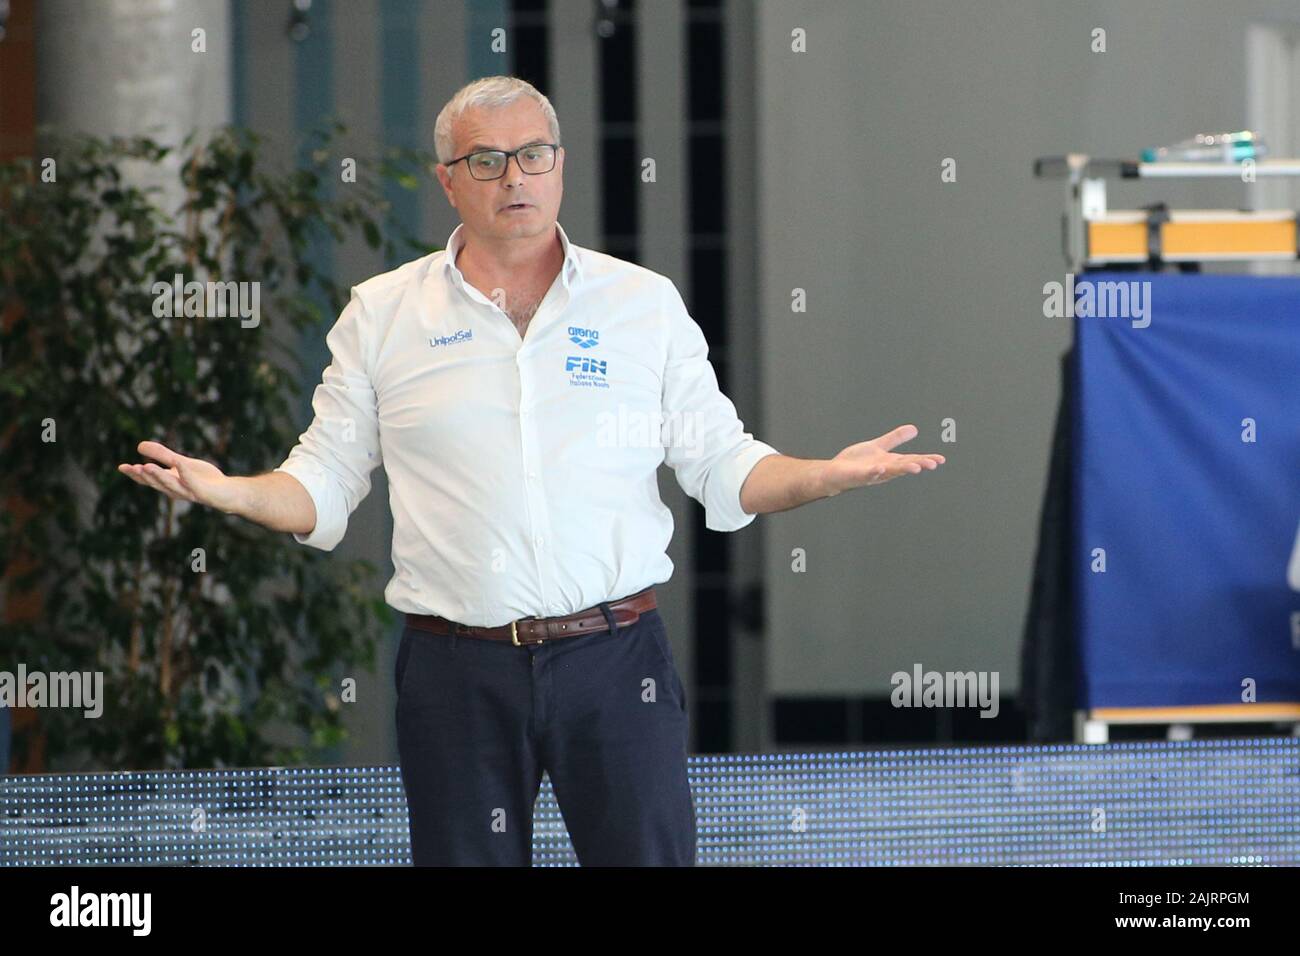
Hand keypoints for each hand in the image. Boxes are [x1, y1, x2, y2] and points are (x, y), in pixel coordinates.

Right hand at [117, 441, 240, 513]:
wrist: (228, 492)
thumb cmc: (204, 479)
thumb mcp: (180, 463)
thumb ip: (162, 455)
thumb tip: (139, 445)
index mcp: (169, 483)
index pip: (149, 480)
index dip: (135, 474)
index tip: (121, 467)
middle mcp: (176, 490)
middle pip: (157, 483)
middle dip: (144, 476)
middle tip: (131, 467)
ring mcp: (189, 492)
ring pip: (171, 485)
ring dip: (159, 476)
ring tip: (147, 466)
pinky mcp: (203, 492)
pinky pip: (193, 483)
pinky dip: (185, 473)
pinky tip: (180, 463)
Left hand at [822, 424, 944, 495]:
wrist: (835, 472)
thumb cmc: (856, 463)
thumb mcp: (878, 447)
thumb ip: (895, 438)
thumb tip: (914, 429)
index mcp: (890, 462)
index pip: (911, 460)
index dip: (926, 459)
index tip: (940, 459)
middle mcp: (884, 469)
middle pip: (904, 466)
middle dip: (918, 464)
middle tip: (933, 464)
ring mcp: (872, 473)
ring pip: (889, 472)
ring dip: (902, 470)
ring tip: (915, 468)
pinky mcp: (858, 475)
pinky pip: (868, 474)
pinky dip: (875, 471)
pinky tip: (881, 467)